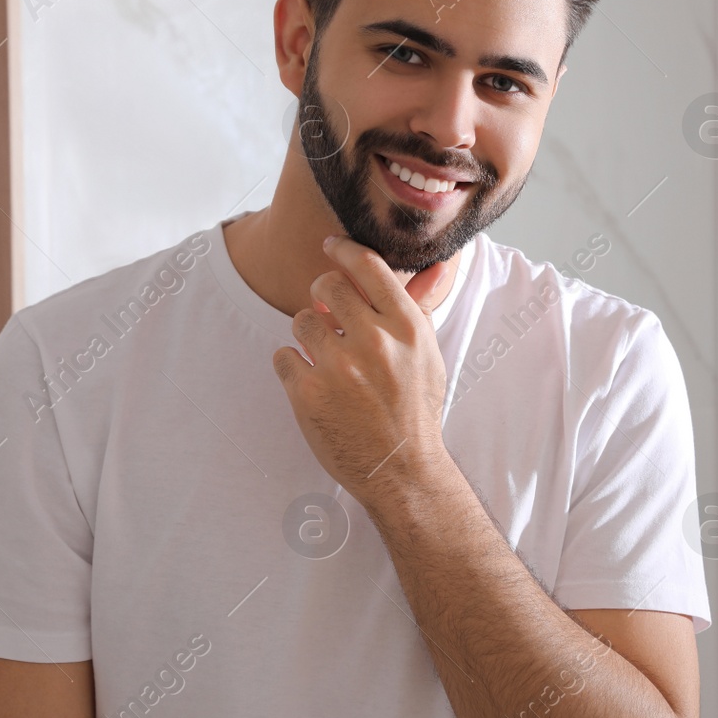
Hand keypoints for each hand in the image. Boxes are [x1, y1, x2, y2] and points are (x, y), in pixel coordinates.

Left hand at [271, 235, 455, 505]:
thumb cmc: (416, 410)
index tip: (331, 246)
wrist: (402, 470)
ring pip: (301, 319)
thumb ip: (420, 306)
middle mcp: (374, 341)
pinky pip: (283, 356)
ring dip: (308, 334)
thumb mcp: (428, 355)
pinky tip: (313, 383)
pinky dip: (293, 367)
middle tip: (331, 316)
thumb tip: (435, 265)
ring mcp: (338, 367)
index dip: (343, 249)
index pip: (367, 266)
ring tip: (326, 357)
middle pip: (325, 286)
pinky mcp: (307, 393)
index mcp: (407, 327)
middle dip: (323, 297)